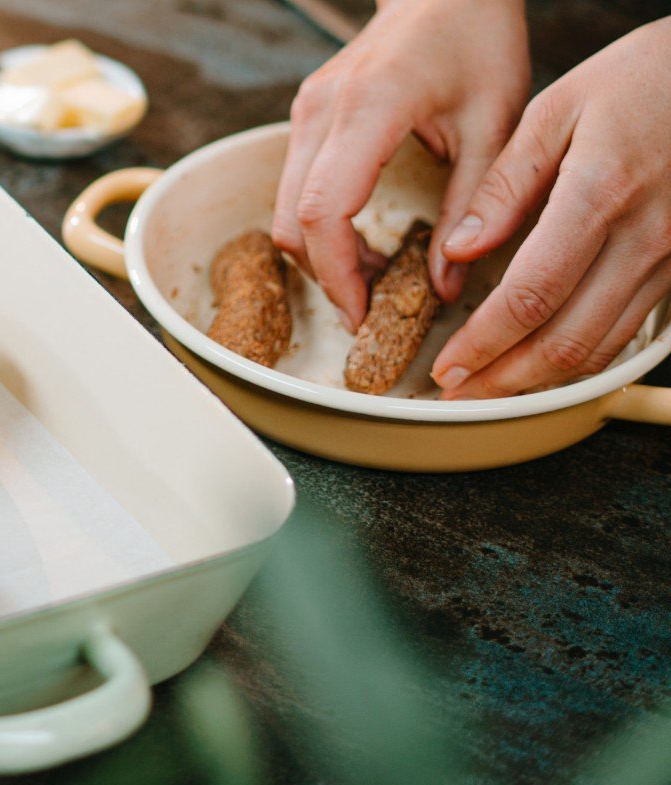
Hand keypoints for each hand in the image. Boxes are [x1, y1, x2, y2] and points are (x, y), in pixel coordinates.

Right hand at [273, 0, 528, 331]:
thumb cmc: (477, 40)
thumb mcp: (496, 123)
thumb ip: (472, 206)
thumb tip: (445, 286)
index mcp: (370, 107)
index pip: (324, 211)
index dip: (338, 275)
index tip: (365, 314)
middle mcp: (321, 110)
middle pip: (291, 222)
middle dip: (326, 276)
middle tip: (371, 309)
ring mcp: (305, 112)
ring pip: (284, 211)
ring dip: (321, 255)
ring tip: (374, 276)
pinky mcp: (304, 117)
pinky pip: (293, 190)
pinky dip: (319, 228)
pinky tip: (363, 239)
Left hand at [433, 17, 670, 398]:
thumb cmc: (641, 79)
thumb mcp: (557, 110)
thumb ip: (504, 185)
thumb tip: (460, 250)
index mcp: (601, 193)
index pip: (532, 295)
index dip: (484, 343)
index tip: (448, 365)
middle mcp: (645, 236)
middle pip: (567, 339)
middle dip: (505, 380)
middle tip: (459, 394)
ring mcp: (670, 256)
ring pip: (601, 346)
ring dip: (540, 380)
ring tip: (490, 388)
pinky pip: (627, 329)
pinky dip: (579, 356)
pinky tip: (542, 361)